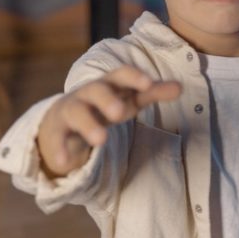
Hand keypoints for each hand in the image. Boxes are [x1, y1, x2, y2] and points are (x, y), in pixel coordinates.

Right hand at [37, 66, 182, 177]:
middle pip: (96, 90)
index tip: (147, 82)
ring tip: (100, 140)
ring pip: (77, 113)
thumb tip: (180, 87)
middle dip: (107, 100)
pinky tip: (64, 162)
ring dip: (88, 125)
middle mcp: (88, 94)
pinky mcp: (57, 130)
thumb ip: (151, 93)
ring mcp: (71, 110)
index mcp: (108, 85)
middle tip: (119, 113)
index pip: (119, 75)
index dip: (133, 77)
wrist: (62, 119)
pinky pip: (57, 138)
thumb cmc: (102, 107)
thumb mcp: (127, 100)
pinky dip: (59, 149)